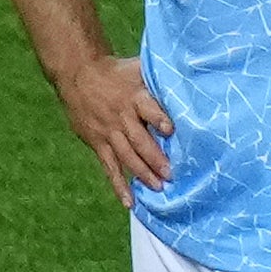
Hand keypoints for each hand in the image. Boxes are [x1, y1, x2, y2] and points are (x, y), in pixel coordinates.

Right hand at [54, 53, 171, 193]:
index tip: (170, 129)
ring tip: (158, 188)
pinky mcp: (98, 144)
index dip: (159, 118)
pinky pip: (109, 167)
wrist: (79, 75)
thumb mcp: (138, 69)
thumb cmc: (117, 72)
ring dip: (142, 173)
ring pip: (127, 156)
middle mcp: (122, 117)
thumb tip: (190, 79)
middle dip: (155, 158)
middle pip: (139, 140)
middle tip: (171, 173)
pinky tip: (129, 202)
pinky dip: (119, 185)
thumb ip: (160, 78)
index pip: (148, 109)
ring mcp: (109, 133)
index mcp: (134, 97)